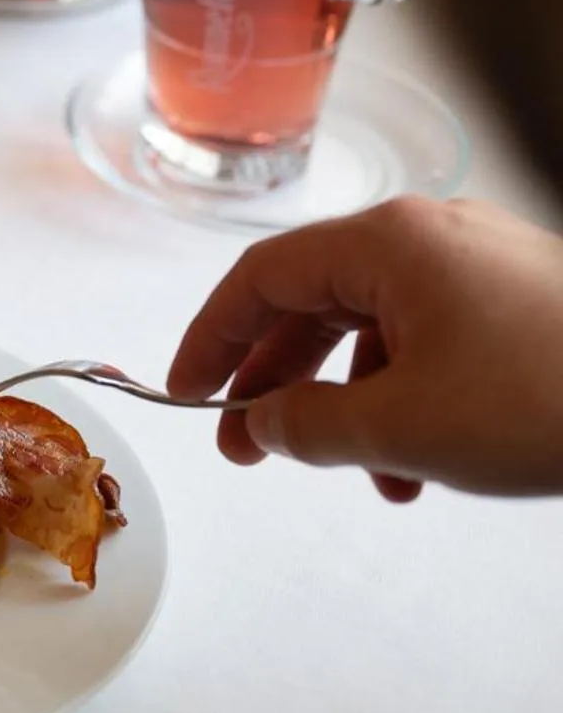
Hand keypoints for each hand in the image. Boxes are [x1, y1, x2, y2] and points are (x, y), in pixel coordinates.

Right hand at [169, 197, 562, 498]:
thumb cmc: (547, 396)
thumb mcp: (401, 426)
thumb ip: (307, 425)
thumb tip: (263, 424)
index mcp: (388, 242)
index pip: (261, 279)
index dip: (211, 340)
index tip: (187, 395)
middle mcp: (431, 237)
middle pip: (316, 303)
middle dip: (279, 385)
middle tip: (250, 450)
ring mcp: (483, 265)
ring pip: (378, 330)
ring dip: (352, 405)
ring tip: (364, 476)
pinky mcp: (525, 301)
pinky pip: (435, 341)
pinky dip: (411, 399)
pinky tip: (425, 467)